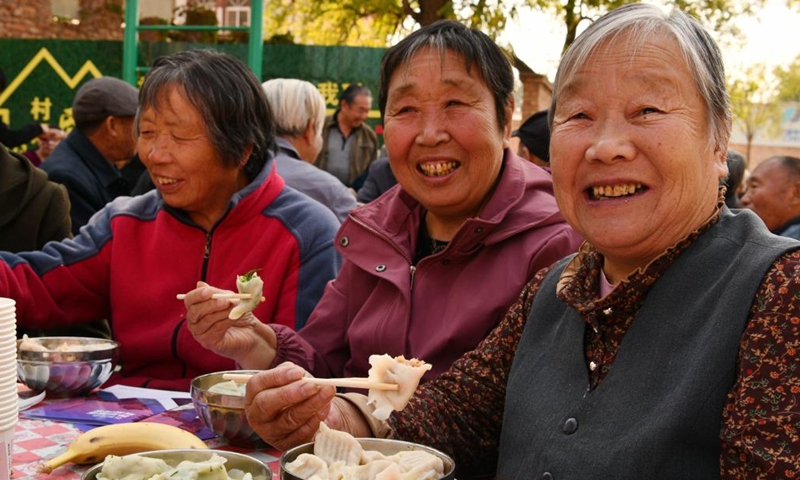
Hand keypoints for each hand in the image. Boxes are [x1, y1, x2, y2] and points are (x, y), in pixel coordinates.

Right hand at [184, 281, 274, 366]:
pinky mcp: (210, 343)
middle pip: (194, 312)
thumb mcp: (229, 299)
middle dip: (210, 304)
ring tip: (236, 308)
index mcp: (196, 308)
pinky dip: (227, 321)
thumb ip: (217, 293)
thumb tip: (200, 284)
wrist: (251, 333)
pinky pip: (216, 329)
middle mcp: (194, 322)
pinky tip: (235, 317)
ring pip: (207, 320)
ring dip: (223, 312)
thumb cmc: (238, 314)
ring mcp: (200, 334)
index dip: (197, 295)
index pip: (189, 300)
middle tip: (225, 301)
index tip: (210, 291)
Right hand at [245, 363, 360, 450]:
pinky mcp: (286, 445)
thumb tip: (300, 376)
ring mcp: (270, 433)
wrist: (309, 412)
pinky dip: (316, 419)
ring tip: (327, 392)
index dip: (278, 377)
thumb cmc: (296, 391)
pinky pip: (301, 434)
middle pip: (266, 404)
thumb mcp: (291, 378)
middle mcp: (257, 415)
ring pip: (288, 420)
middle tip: (313, 386)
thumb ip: (292, 374)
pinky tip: (325, 408)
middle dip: (291, 393)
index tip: (298, 372)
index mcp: (254, 395)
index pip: (257, 384)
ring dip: (311, 405)